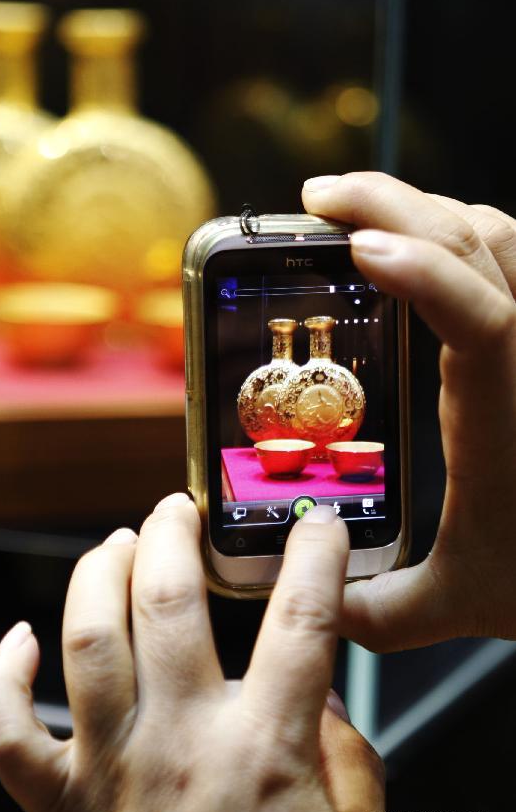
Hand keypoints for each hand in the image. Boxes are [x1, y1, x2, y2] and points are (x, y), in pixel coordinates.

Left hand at [0, 498, 384, 811]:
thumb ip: (350, 762)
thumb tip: (322, 700)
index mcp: (265, 754)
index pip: (301, 621)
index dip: (315, 557)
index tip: (317, 525)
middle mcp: (180, 745)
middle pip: (169, 600)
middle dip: (174, 533)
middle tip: (181, 508)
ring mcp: (110, 771)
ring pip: (87, 636)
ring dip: (98, 571)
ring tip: (120, 542)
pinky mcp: (58, 807)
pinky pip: (4, 731)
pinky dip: (0, 675)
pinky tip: (19, 638)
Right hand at [302, 172, 515, 650]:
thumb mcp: (464, 600)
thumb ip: (378, 611)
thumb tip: (314, 605)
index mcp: (504, 411)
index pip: (479, 318)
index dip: (421, 272)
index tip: (356, 248)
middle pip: (478, 241)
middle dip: (390, 202)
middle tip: (318, 200)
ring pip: (499, 234)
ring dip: (423, 209)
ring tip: (358, 214)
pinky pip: (509, 255)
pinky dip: (458, 232)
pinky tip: (420, 248)